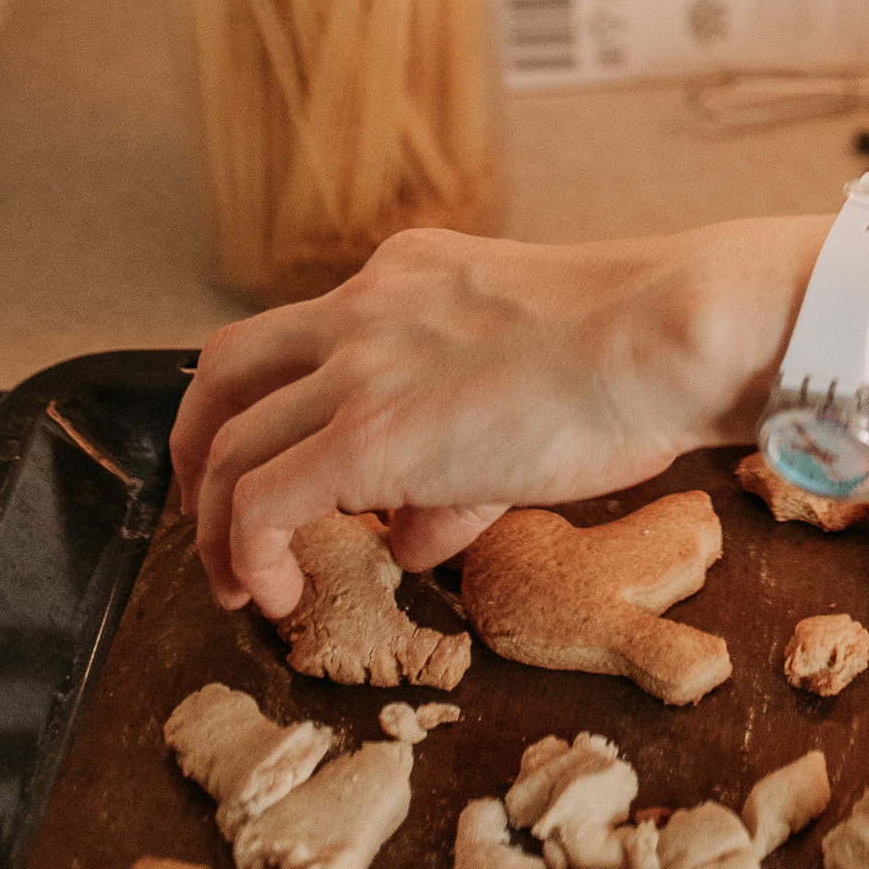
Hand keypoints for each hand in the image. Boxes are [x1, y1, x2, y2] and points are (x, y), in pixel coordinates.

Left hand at [171, 217, 817, 618]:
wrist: (668, 334)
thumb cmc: (638, 355)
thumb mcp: (528, 382)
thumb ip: (457, 456)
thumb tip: (417, 533)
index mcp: (412, 273)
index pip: (310, 333)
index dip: (280, 409)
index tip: (287, 470)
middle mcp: (369, 303)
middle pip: (227, 368)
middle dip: (199, 448)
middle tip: (209, 513)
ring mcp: (360, 365)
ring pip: (228, 440)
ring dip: (212, 522)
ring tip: (234, 584)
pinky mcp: (366, 434)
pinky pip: (259, 504)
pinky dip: (246, 555)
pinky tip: (273, 596)